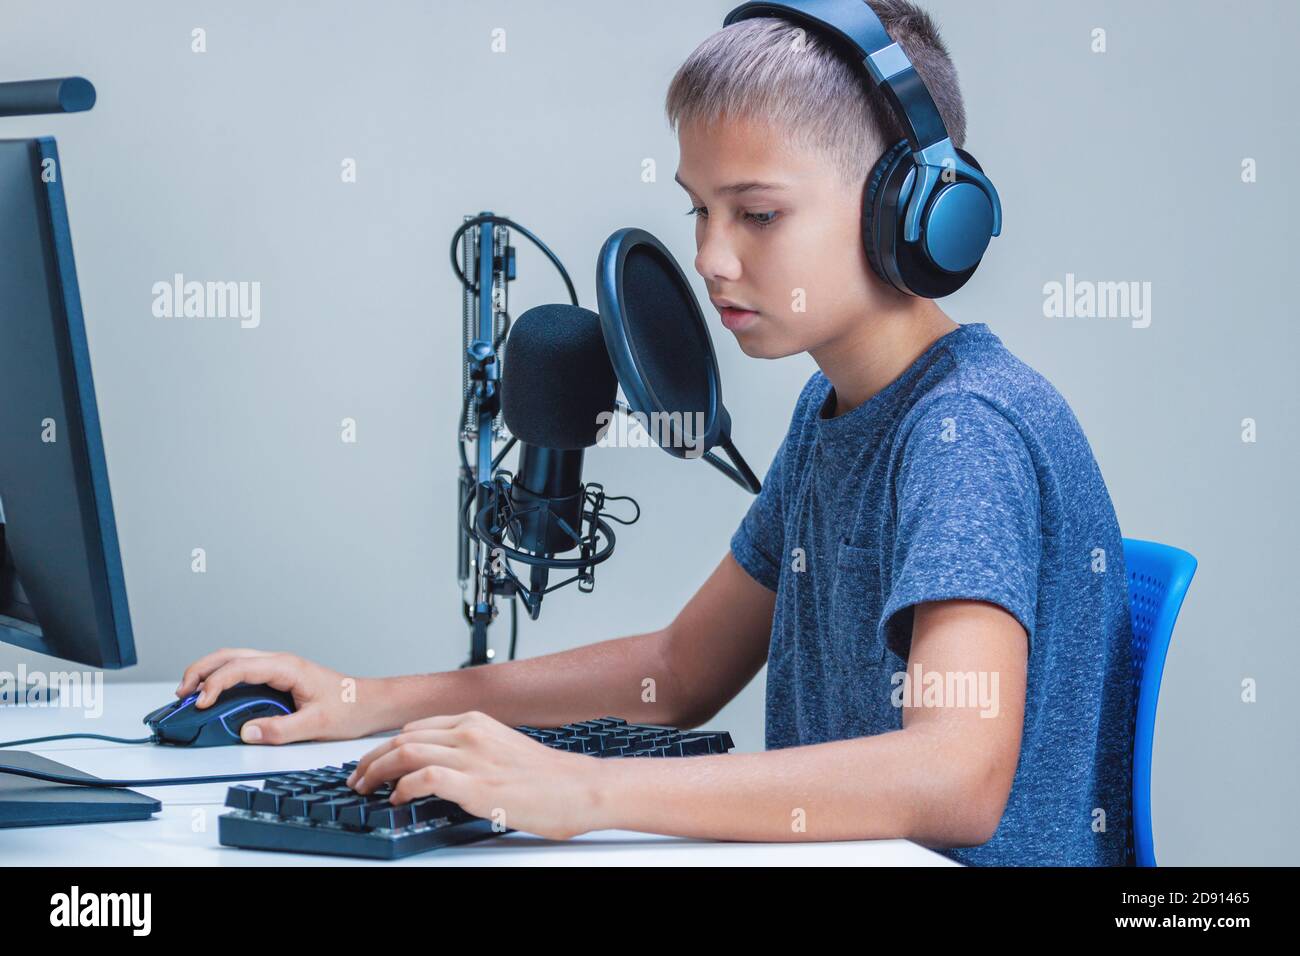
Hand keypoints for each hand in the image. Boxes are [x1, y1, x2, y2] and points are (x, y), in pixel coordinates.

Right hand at [175, 648, 383, 743]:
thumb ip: (280, 730)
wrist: (370, 702)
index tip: (202, 704)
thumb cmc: (350, 709)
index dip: (216, 684)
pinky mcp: (278, 677)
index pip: (240, 668)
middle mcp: (280, 662)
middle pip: (229, 656)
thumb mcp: (315, 725)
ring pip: (234, 660)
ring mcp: (278, 668)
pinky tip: (214, 696)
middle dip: (201, 671)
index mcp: (287, 667)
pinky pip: (243, 671)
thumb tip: (246, 732)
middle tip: (181, 695)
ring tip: (189, 695)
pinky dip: (222, 679)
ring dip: (208, 673)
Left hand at [346, 710, 607, 840]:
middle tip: (357, 778)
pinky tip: (396, 800)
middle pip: (402, 738)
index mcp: (477, 722)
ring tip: (365, 789)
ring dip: (376, 772)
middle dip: (372, 759)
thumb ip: (473, 752)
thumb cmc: (550, 778)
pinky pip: (423, 778)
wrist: (580, 788)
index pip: (416, 728)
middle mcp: (471, 733)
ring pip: (405, 753)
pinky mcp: (475, 785)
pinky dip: (402, 788)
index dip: (387, 746)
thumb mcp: (505, 750)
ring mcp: (472, 757)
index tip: (375, 762)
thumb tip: (443, 769)